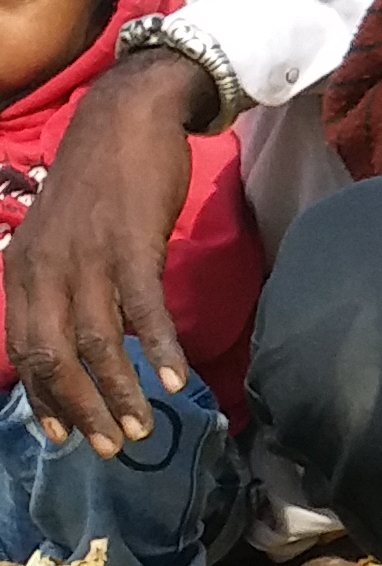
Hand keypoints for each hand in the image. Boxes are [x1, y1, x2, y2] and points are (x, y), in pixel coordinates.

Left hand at [5, 47, 207, 454]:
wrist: (127, 118)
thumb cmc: (100, 181)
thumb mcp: (59, 236)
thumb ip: (60, 284)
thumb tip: (78, 339)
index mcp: (23, 270)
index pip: (27, 350)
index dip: (46, 399)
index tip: (68, 436)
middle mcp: (46, 269)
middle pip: (56, 356)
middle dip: (83, 409)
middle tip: (112, 447)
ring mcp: (88, 258)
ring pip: (97, 342)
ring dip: (121, 392)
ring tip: (145, 427)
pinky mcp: (132, 245)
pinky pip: (142, 309)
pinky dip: (157, 349)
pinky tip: (175, 380)